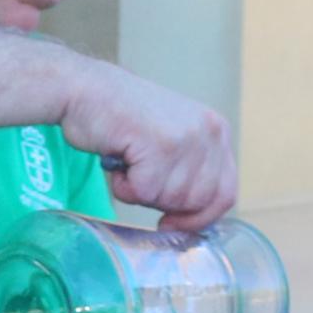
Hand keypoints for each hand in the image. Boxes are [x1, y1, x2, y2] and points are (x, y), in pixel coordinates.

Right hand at [55, 60, 237, 229]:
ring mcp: (186, 138)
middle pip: (197, 202)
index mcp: (218, 131)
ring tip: (128, 160)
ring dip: (140, 191)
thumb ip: (194, 170)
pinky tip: (118, 158)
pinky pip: (143, 193)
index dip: (199, 218)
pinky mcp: (159, 146)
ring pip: (170, 200)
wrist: (86, 89)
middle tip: (141, 175)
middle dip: (164, 201)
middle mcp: (209, 132)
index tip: (174, 223)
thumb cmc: (123, 118)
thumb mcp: (175, 138)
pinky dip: (123, 186)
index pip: (225, 193)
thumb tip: (197, 219)